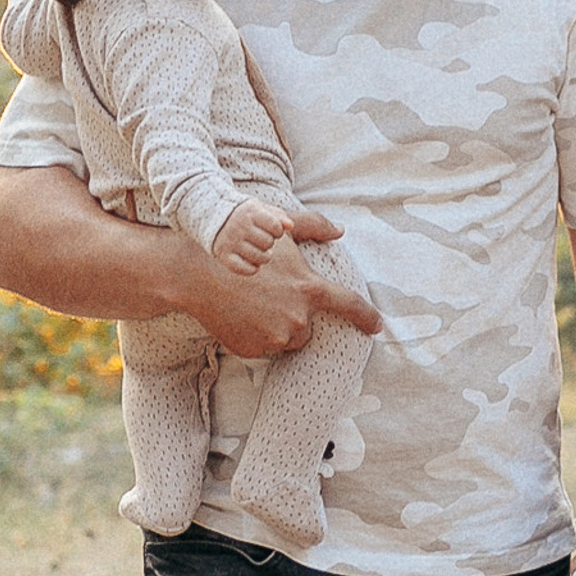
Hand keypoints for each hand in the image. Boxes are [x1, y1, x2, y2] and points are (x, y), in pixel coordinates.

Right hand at [194, 217, 380, 360]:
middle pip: (307, 326)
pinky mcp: (254, 350)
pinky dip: (256, 336)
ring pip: (286, 339)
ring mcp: (275, 337)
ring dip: (276, 327)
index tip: (376, 326)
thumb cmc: (241, 247)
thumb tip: (339, 230)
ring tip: (252, 305)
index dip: (365, 316)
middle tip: (268, 295)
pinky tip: (241, 316)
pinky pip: (264, 347)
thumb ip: (314, 226)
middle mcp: (297, 318)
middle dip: (294, 314)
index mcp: (308, 289)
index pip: (349, 305)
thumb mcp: (280, 229)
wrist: (199, 274)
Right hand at [211, 197, 299, 274]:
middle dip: (269, 244)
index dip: (278, 231)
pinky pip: (245, 269)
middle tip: (261, 240)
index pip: (276, 227)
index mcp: (250, 213)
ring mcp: (230, 242)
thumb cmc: (245, 215)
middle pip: (268, 243)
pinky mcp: (223, 255)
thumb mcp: (261, 210)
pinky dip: (252, 269)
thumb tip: (290, 226)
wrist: (214, 218)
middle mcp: (239, 227)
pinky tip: (252, 263)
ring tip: (258, 251)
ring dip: (263, 258)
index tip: (272, 230)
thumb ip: (278, 216)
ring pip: (260, 258)